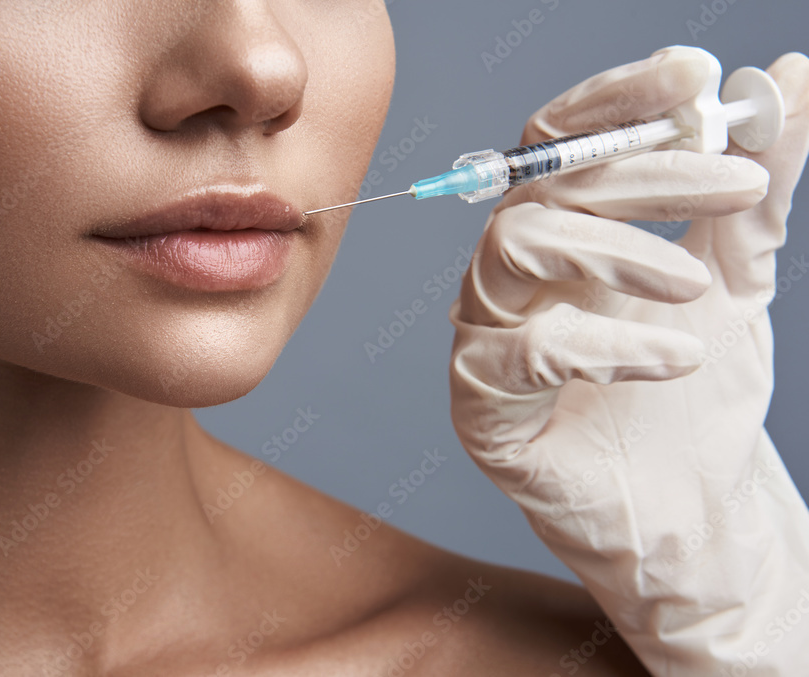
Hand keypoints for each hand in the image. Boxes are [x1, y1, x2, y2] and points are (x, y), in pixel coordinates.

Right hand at [449, 47, 808, 674]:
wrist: (693, 509)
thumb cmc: (699, 396)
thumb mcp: (743, 279)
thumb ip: (756, 192)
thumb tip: (790, 79)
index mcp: (562, 238)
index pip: (560, 147)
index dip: (615, 104)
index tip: (693, 76)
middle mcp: (513, 280)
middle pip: (544, 189)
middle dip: (643, 174)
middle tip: (739, 180)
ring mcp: (487, 339)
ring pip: (510, 250)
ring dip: (613, 249)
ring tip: (697, 286)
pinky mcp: (482, 408)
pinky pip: (517, 354)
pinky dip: (601, 344)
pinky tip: (675, 359)